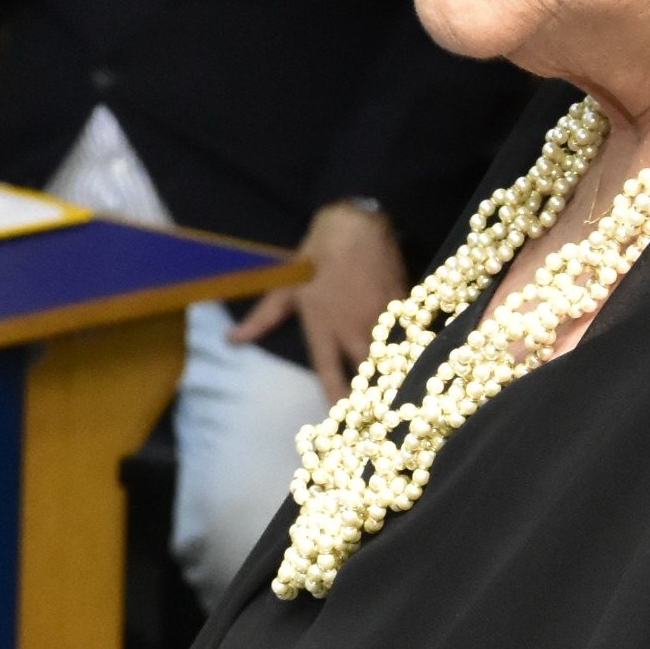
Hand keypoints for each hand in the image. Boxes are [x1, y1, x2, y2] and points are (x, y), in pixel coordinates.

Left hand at [235, 200, 404, 399]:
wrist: (355, 225)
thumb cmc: (315, 256)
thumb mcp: (284, 288)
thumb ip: (262, 319)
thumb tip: (232, 340)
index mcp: (323, 329)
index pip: (330, 375)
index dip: (336, 401)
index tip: (342, 423)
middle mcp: (353, 330)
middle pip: (366, 376)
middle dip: (371, 397)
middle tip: (374, 416)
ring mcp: (381, 320)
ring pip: (391, 360)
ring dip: (392, 378)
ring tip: (400, 400)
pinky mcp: (403, 308)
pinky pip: (409, 338)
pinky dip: (411, 352)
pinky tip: (417, 365)